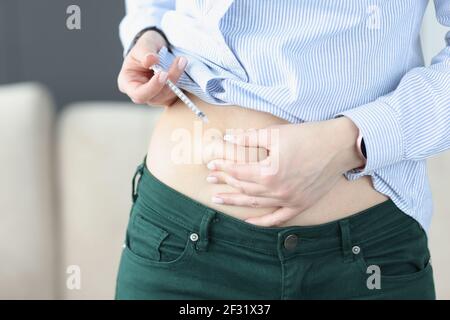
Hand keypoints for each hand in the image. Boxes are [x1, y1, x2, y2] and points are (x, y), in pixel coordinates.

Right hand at [117, 30, 187, 106]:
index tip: (163, 73)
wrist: (156, 49)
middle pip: (156, 97)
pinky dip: (181, 81)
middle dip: (170, 81)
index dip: (152, 87)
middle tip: (180, 62)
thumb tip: (151, 60)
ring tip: (182, 60)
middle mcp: (142, 94)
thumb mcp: (143, 45)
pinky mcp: (168, 96)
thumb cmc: (145, 48)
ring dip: (178, 78)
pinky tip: (182, 66)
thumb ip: (145, 52)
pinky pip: (176, 94)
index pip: (139, 94)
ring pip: (169, 95)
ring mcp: (156, 97)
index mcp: (128, 84)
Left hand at [206, 117, 365, 226]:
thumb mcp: (276, 133)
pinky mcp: (300, 205)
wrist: (339, 146)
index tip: (212, 164)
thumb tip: (229, 138)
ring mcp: (289, 200)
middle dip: (225, 183)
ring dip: (236, 201)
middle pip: (244, 188)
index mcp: (269, 172)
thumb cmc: (308, 136)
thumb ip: (249, 138)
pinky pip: (278, 219)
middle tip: (210, 180)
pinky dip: (262, 222)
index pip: (238, 172)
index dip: (222, 167)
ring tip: (219, 199)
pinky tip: (248, 223)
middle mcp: (277, 190)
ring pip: (256, 203)